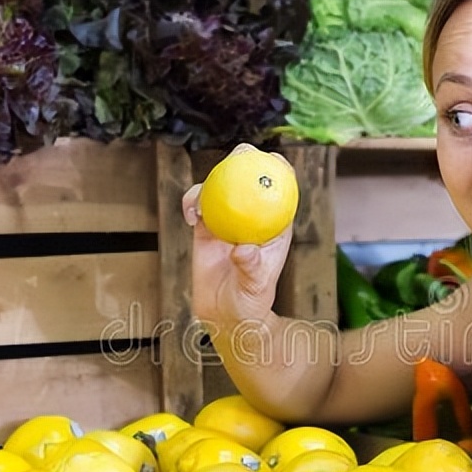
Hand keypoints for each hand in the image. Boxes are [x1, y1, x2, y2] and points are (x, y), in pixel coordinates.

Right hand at [183, 145, 293, 328]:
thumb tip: (243, 250)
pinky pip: (198, 204)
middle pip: (249, 177)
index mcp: (274, 225)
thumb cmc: (249, 302)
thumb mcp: (255, 286)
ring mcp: (228, 219)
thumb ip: (251, 268)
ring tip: (201, 201)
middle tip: (234, 158)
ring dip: (210, 182)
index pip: (282, 189)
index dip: (279, 168)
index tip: (270, 157)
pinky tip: (190, 216)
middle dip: (244, 159)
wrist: (224, 314)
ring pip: (220, 186)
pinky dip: (192, 203)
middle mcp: (252, 216)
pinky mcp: (206, 227)